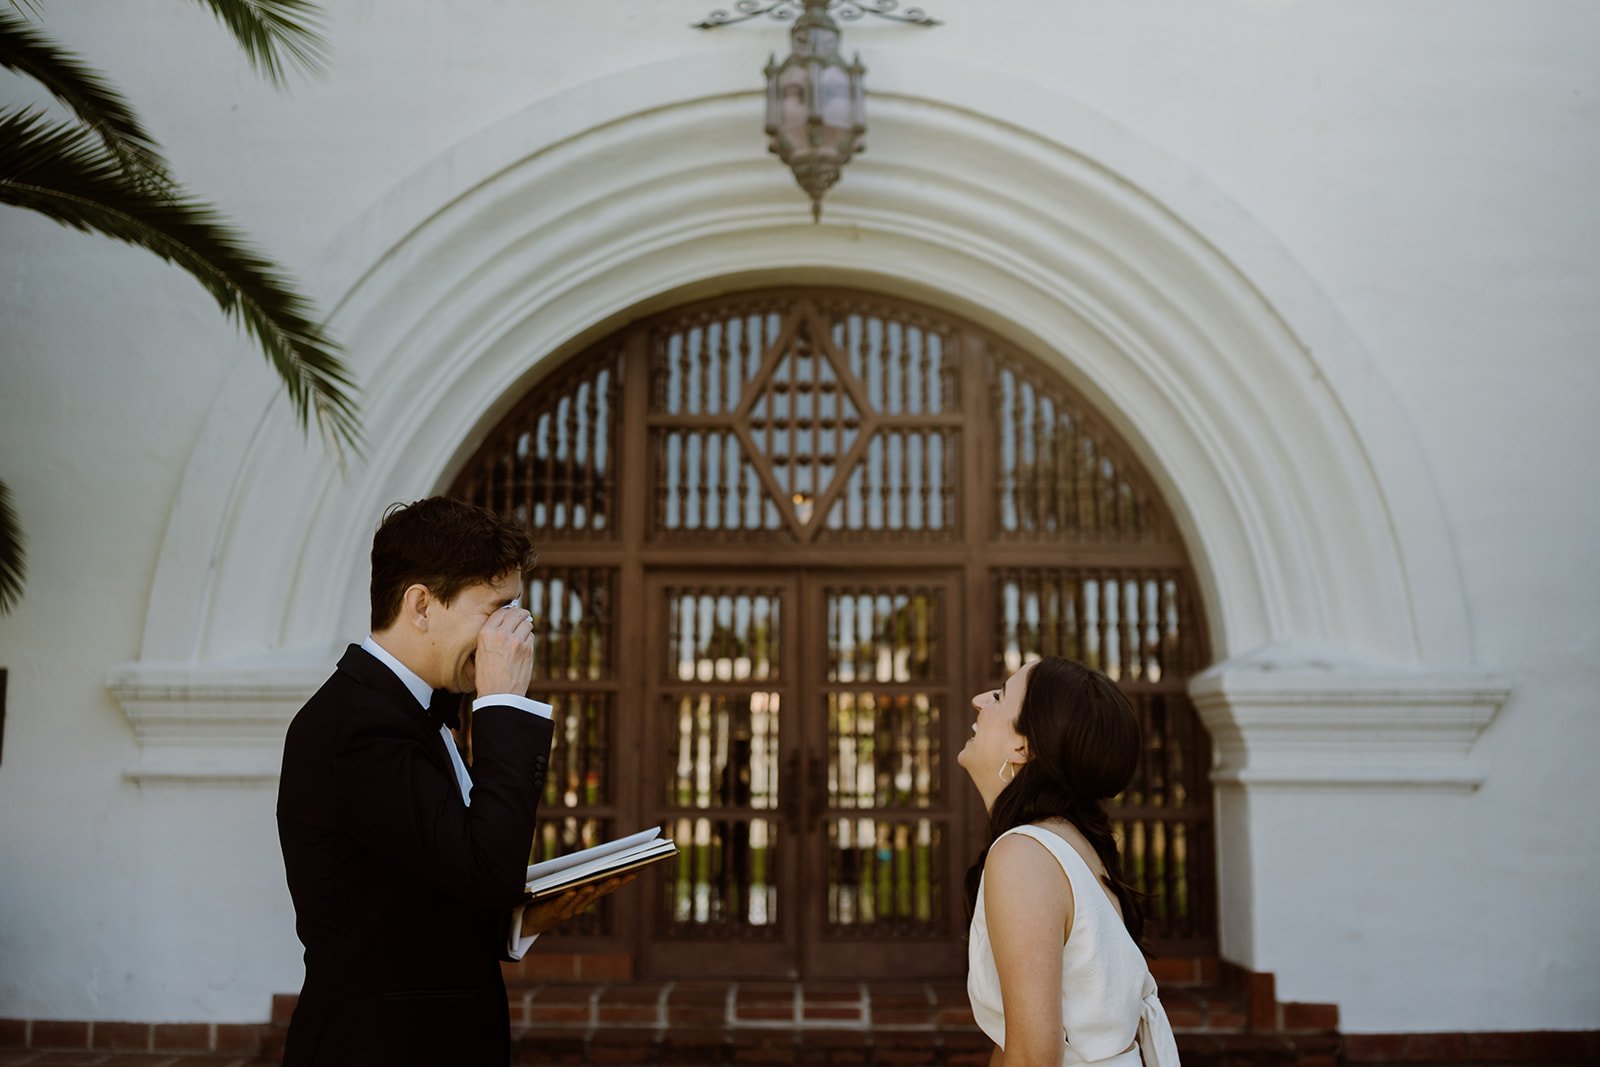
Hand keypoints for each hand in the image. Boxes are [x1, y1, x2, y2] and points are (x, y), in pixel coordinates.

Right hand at [474, 603, 533, 696]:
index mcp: (486, 634)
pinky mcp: (528, 650)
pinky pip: (531, 636)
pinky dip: (529, 638)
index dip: (507, 610)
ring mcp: (516, 641)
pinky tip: (524, 644)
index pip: (500, 612)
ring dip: (526, 625)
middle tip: (523, 614)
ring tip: (525, 628)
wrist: (499, 695)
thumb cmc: (487, 676)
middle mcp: (501, 634)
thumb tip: (503, 622)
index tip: (511, 610)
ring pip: (526, 624)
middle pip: (515, 613)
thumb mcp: (480, 652)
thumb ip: (490, 636)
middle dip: (520, 613)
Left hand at [519, 875, 636, 937]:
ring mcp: (569, 909)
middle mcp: (581, 904)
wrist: (536, 918)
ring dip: (588, 892)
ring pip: (581, 899)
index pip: (606, 887)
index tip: (634, 872)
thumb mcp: (571, 884)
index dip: (620, 881)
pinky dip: (567, 898)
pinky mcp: (554, 910)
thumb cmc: (555, 897)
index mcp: (587, 897)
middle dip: (608, 885)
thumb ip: (583, 875)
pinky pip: (561, 904)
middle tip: (621, 876)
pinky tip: (571, 891)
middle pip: (597, 893)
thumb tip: (597, 859)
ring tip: (594, 884)